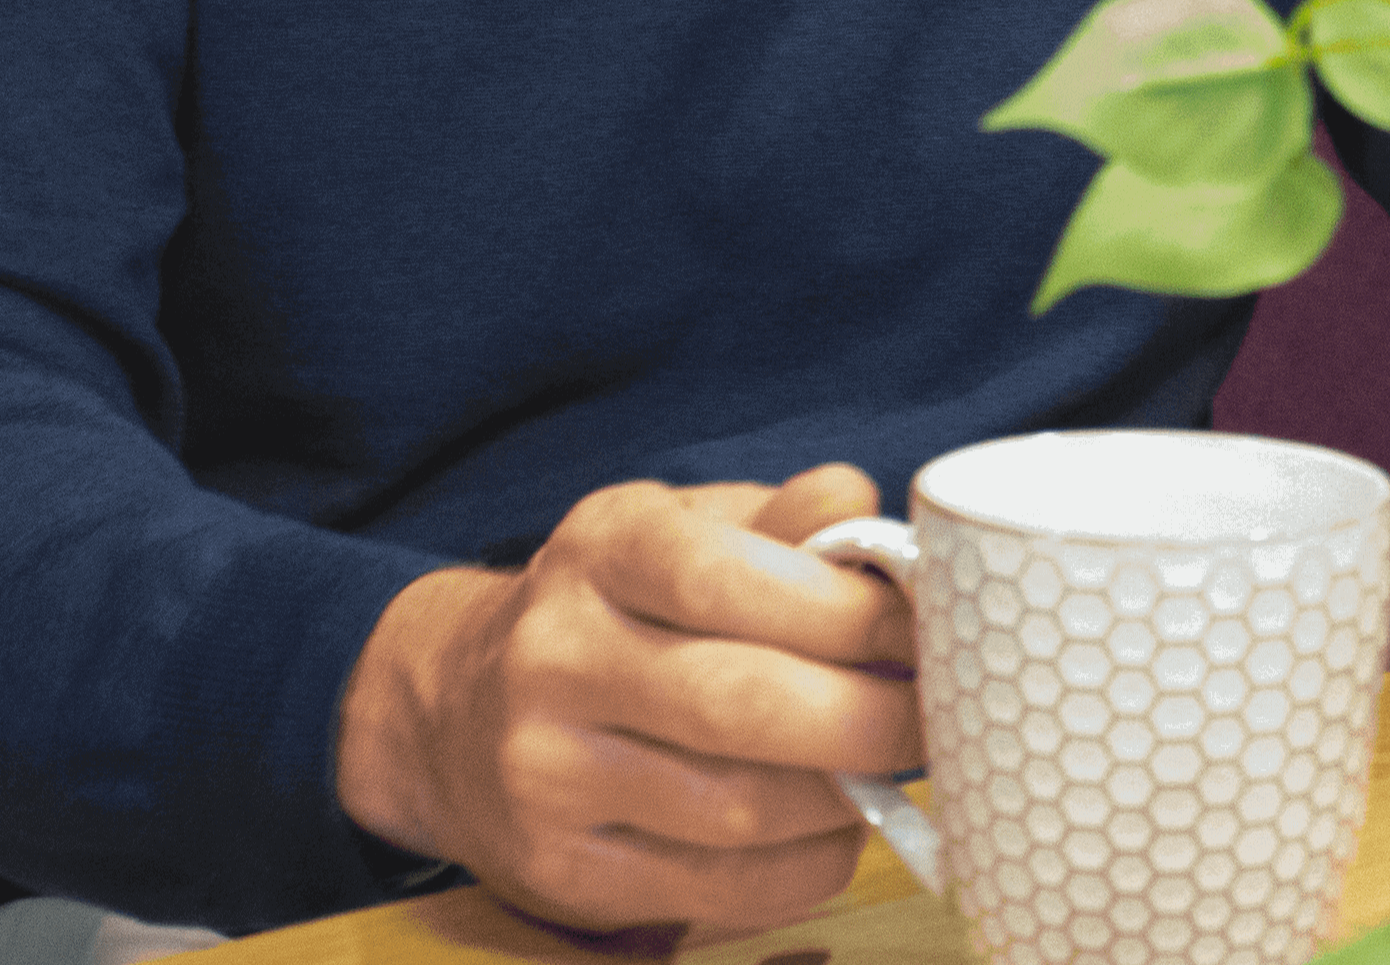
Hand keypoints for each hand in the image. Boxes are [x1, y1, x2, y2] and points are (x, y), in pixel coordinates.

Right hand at [335, 463, 919, 935]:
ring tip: (893, 768)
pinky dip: (806, 866)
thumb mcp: (678, 530)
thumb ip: (780, 521)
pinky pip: (718, 887)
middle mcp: (557, 659)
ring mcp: (548, 775)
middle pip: (745, 705)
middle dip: (873, 718)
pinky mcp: (561, 871)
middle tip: (940, 717)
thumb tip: (863, 502)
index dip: (850, 611)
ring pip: (740, 809)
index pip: (730, 578)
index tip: (927, 629)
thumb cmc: (612, 606)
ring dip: (848, 798)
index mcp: (601, 551)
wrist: (449, 710)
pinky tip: (836, 829)